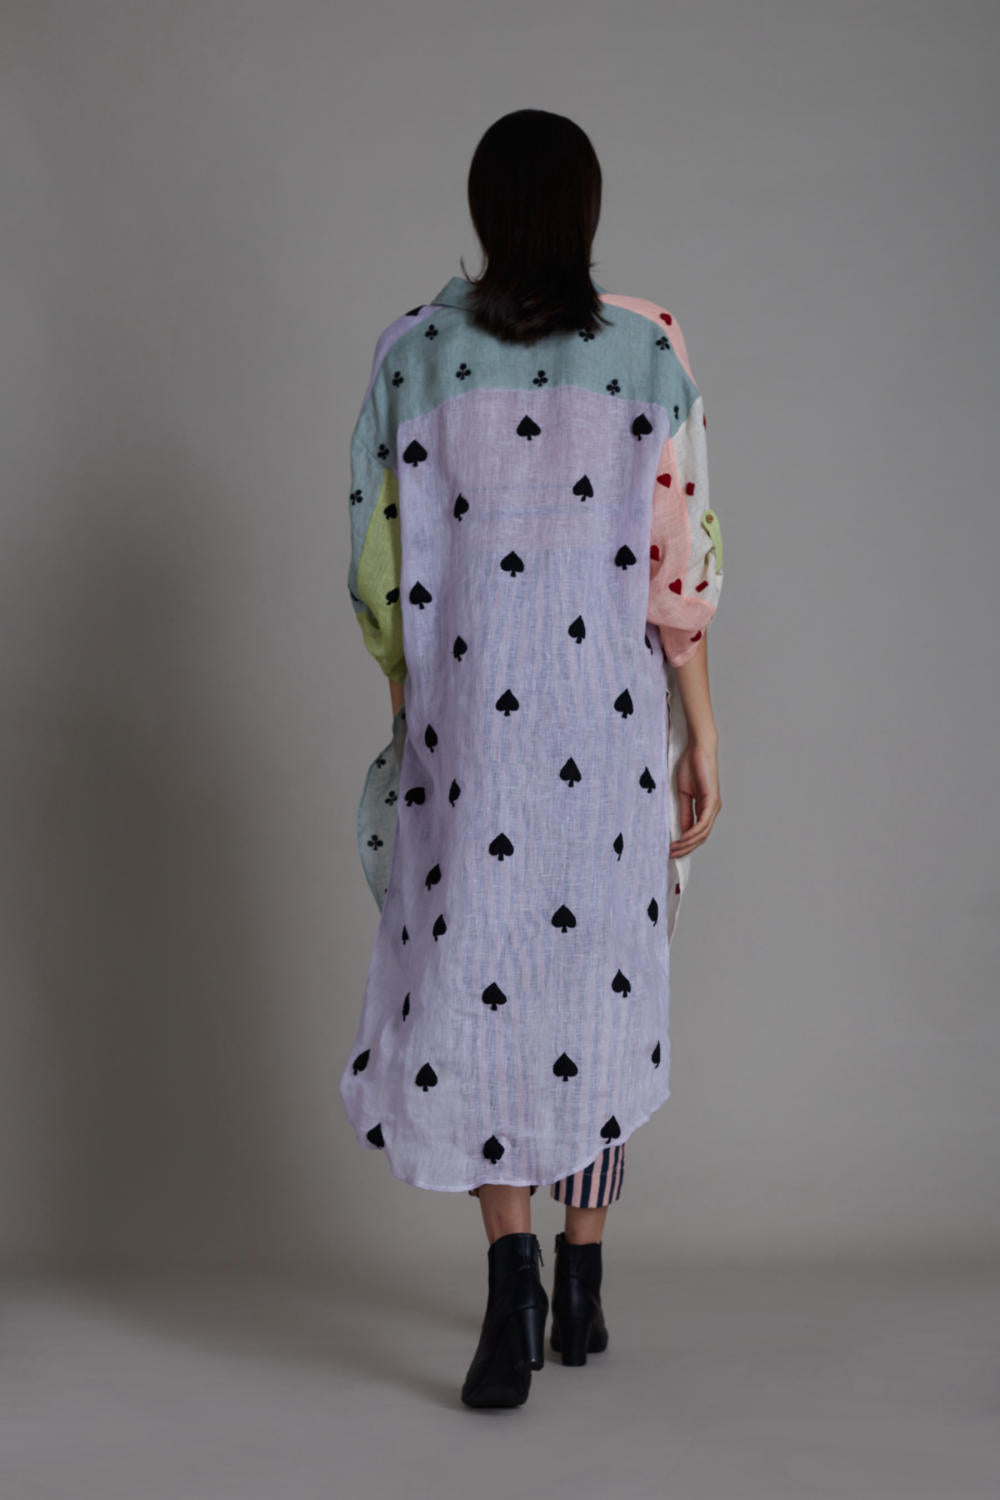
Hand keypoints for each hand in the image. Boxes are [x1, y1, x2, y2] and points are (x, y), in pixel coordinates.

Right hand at [670, 737, 720, 856]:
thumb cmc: (690, 767)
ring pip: (702, 834)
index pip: (697, 833)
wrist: (698, 749)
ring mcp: (714, 806)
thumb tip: (682, 831)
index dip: (685, 844)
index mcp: (705, 808)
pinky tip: (683, 838)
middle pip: (701, 837)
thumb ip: (684, 813)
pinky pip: (703, 823)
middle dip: (685, 849)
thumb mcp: (682, 795)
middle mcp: (712, 810)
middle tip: (670, 855)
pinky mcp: (712, 801)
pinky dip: (693, 833)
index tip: (671, 851)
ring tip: (673, 849)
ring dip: (687, 844)